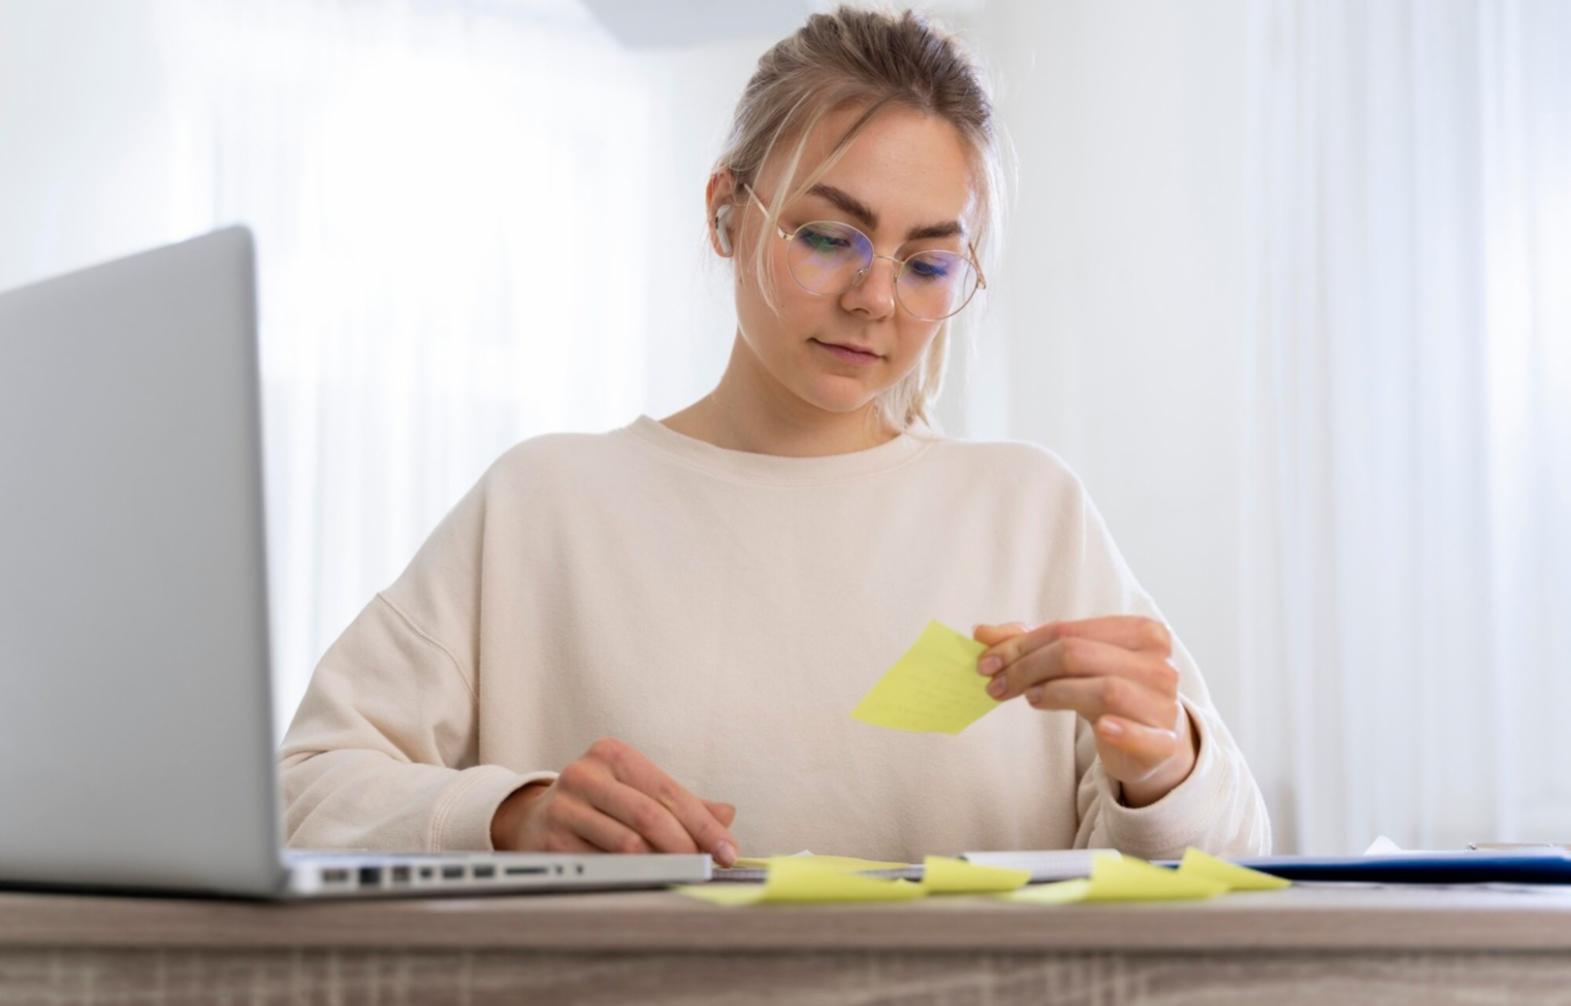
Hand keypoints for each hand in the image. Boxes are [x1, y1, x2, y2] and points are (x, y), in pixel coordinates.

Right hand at [490, 737, 739, 865]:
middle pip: (649, 816)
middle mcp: (585, 774)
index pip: (668, 791)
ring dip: (660, 865)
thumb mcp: (636, 792)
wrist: (532, 819)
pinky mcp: (549, 841)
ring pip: (626, 844)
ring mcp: (563, 807)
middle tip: (707, 868)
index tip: (728, 851)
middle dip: (686, 847)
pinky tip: (643, 882)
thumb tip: (726, 815)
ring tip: (678, 875)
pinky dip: (629, 877)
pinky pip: (601, 866)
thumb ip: (680, 804)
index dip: (703, 824)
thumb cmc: (597, 805)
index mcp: (613, 754)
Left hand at [973, 617, 1197, 806]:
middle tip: (995, 685)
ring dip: (1057, 692)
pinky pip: (1143, 734)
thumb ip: (1031, 645)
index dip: (1021, 645)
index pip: (1069, 631)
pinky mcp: (1165, 742)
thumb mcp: (1077, 665)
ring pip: (1105, 688)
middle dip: (1028, 667)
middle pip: (1079, 654)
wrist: (1155, 741)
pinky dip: (1120, 730)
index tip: (986, 662)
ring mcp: (1164, 703)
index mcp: (1141, 633)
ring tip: (1031, 698)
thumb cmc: (1111, 692)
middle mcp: (1157, 663)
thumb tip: (981, 632)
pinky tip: (1100, 729)